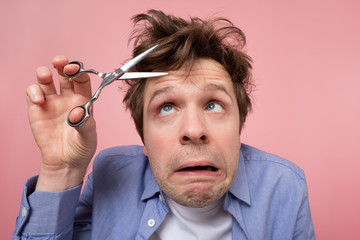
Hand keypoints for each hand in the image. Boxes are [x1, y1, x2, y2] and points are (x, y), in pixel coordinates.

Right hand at [26, 56, 96, 190]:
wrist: (64, 162)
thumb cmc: (80, 148)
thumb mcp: (88, 138)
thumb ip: (85, 124)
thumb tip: (76, 113)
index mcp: (83, 99)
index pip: (82, 79)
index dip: (79, 71)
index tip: (75, 69)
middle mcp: (67, 97)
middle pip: (64, 73)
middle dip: (62, 64)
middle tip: (60, 63)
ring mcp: (51, 101)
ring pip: (46, 79)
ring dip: (44, 73)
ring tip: (46, 77)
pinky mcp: (37, 108)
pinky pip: (32, 93)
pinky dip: (33, 91)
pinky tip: (39, 100)